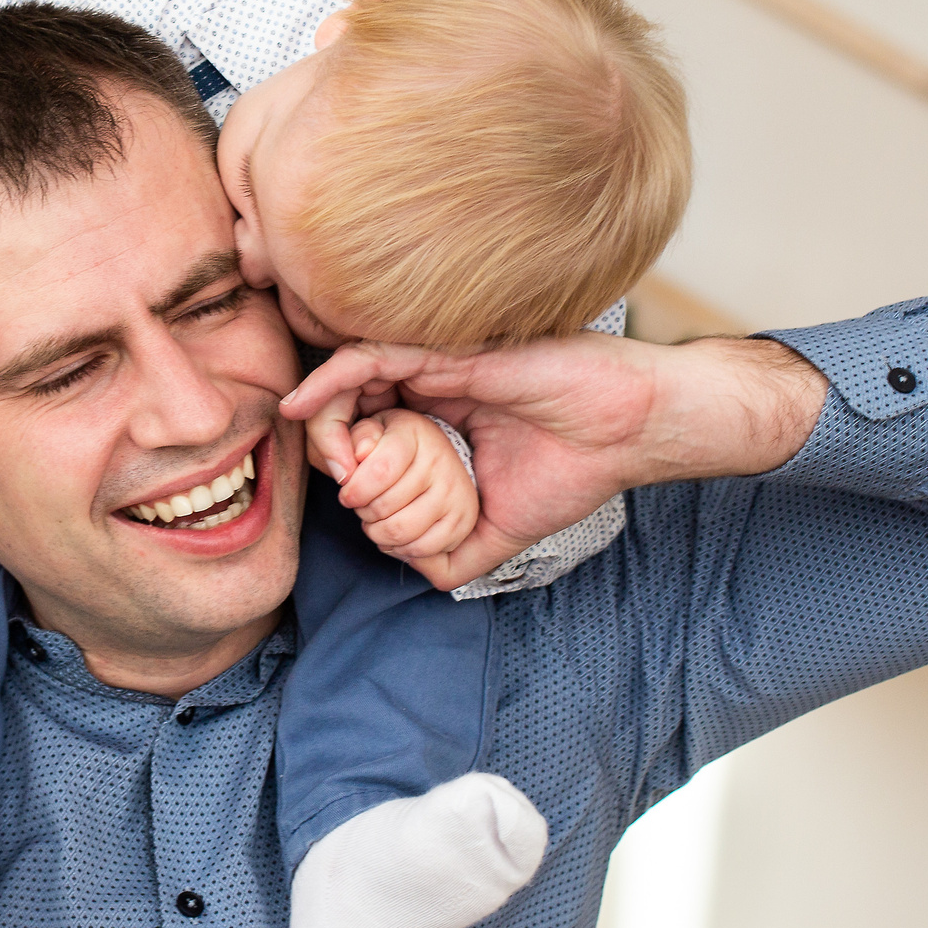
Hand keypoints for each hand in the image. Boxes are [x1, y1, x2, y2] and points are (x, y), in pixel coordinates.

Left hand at [283, 333, 824, 585]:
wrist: (625, 435)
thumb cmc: (573, 469)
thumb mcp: (503, 528)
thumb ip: (460, 552)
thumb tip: (419, 573)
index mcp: (441, 423)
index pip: (370, 436)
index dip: (348, 465)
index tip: (352, 498)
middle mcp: (431, 391)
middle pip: (349, 408)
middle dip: (328, 445)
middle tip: (335, 477)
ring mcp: (435, 369)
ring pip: (349, 383)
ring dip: (324, 420)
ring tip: (327, 454)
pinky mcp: (445, 354)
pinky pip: (368, 358)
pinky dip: (327, 379)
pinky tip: (302, 405)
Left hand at [333, 409, 480, 589]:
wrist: (436, 452)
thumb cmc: (393, 444)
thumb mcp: (371, 429)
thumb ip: (357, 437)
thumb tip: (355, 457)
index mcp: (414, 434)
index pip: (379, 471)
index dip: (354, 490)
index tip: (346, 495)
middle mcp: (441, 462)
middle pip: (385, 507)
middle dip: (363, 513)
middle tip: (362, 507)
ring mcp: (455, 493)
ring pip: (401, 532)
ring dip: (377, 534)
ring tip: (375, 521)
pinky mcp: (462, 521)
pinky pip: (422, 550)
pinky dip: (399, 549)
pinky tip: (393, 534)